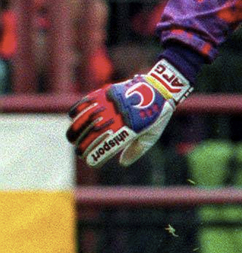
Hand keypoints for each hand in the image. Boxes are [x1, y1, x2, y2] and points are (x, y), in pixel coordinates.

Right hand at [66, 59, 191, 167]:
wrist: (160, 89)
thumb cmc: (156, 116)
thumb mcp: (151, 136)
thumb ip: (137, 150)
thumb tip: (122, 163)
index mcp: (130, 130)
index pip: (108, 147)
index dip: (96, 156)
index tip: (90, 162)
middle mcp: (118, 117)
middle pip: (94, 134)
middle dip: (83, 146)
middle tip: (78, 153)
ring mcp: (111, 104)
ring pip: (87, 119)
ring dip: (76, 130)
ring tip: (71, 139)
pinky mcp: (107, 93)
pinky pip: (88, 101)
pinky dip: (78, 110)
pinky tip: (72, 118)